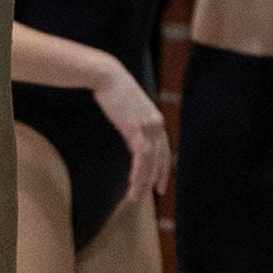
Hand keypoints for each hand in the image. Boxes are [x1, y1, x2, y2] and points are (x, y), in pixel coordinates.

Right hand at [90, 55, 170, 201]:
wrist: (108, 77)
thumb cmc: (115, 91)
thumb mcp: (129, 112)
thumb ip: (135, 129)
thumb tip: (135, 145)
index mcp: (156, 120)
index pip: (164, 150)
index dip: (163, 169)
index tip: (160, 185)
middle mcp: (156, 124)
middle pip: (161, 158)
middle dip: (156, 179)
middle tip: (153, 195)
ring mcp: (147, 126)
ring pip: (150, 161)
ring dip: (143, 181)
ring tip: (136, 196)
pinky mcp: (135, 127)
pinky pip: (140, 155)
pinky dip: (138, 171)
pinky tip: (133, 182)